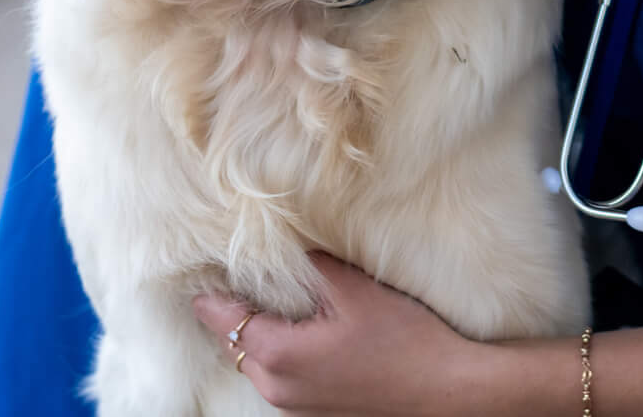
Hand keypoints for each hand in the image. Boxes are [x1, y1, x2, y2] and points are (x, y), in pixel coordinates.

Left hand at [195, 253, 486, 415]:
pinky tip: (298, 335)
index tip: (198, 279)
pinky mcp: (316, 412)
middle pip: (236, 346)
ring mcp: (296, 406)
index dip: (209, 299)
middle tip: (231, 284)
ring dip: (256, 337)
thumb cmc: (404, 341)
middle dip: (230, 317)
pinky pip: (279, 380)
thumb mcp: (357, 291)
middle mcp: (278, 387)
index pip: (225, 322)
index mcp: (280, 355)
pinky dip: (277, 356)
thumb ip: (316, 265)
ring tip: (264, 305)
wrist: (445, 392)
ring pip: (257, 366)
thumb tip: (293, 243)